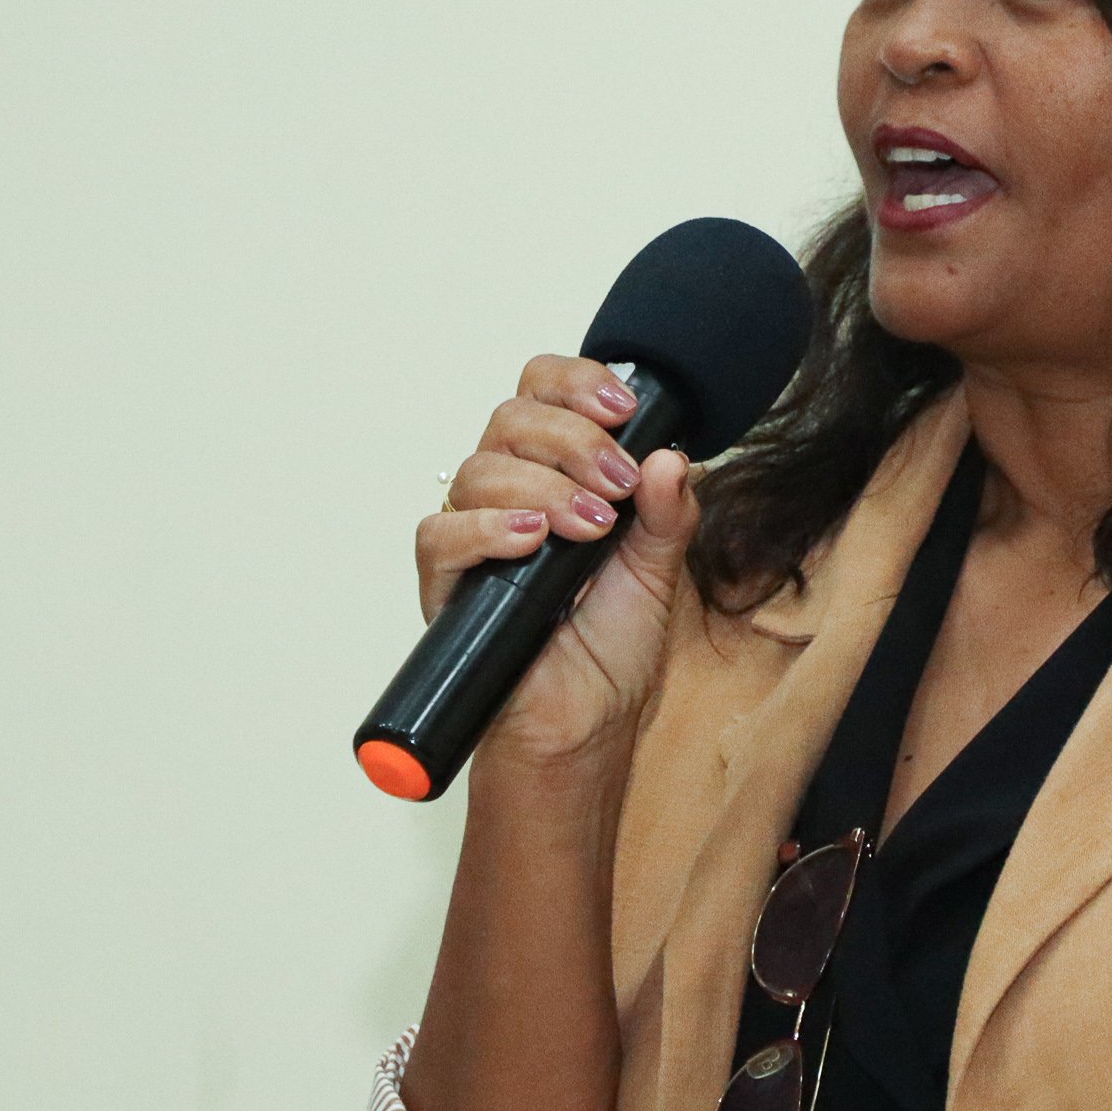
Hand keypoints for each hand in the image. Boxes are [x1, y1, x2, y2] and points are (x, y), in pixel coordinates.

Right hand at [413, 354, 698, 777]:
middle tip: (618, 485)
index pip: (542, 393)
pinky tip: (532, 540)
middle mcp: (509, 494)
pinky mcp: (446, 584)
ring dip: (544, 487)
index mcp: (557, 474)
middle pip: (511, 419)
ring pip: (480, 468)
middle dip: (573, 440)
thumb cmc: (612, 651)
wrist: (585, 727)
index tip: (622, 407)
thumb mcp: (659, 571)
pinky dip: (487, 527)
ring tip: (591, 529)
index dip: (575, 383)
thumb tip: (670, 456)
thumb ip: (669, 513)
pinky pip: (441, 532)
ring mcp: (474, 536)